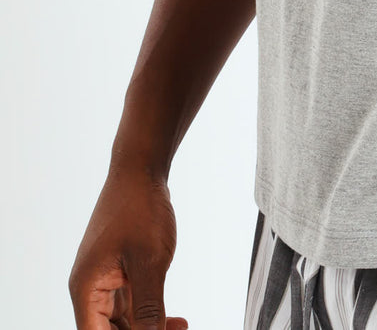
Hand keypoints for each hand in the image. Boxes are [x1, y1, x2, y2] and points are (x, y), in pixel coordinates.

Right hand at [67, 160, 188, 329]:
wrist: (141, 169)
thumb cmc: (140, 208)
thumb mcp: (149, 262)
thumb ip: (148, 308)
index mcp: (86, 289)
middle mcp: (90, 287)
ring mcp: (104, 278)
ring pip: (121, 322)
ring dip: (148, 329)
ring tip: (181, 328)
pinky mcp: (118, 270)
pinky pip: (130, 304)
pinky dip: (149, 313)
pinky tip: (174, 319)